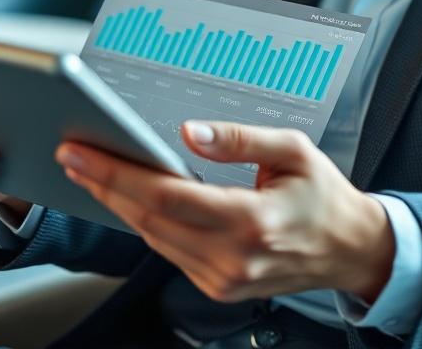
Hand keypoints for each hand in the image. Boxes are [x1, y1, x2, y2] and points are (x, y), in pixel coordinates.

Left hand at [55, 121, 394, 303]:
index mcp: (252, 222)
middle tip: (73, 154)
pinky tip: (129, 198)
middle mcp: (233, 259)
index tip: (82, 152)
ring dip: (118, 204)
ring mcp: (224, 280)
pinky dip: (145, 223)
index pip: (166, 196)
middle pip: (148, 219)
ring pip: (152, 238)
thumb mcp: (293, 150)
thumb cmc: (323, 196)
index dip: (117, 173)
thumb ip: (239, 138)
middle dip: (104, 184)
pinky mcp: (218, 288)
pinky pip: (169, 252)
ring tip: (92, 170)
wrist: (348, 249)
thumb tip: (189, 132)